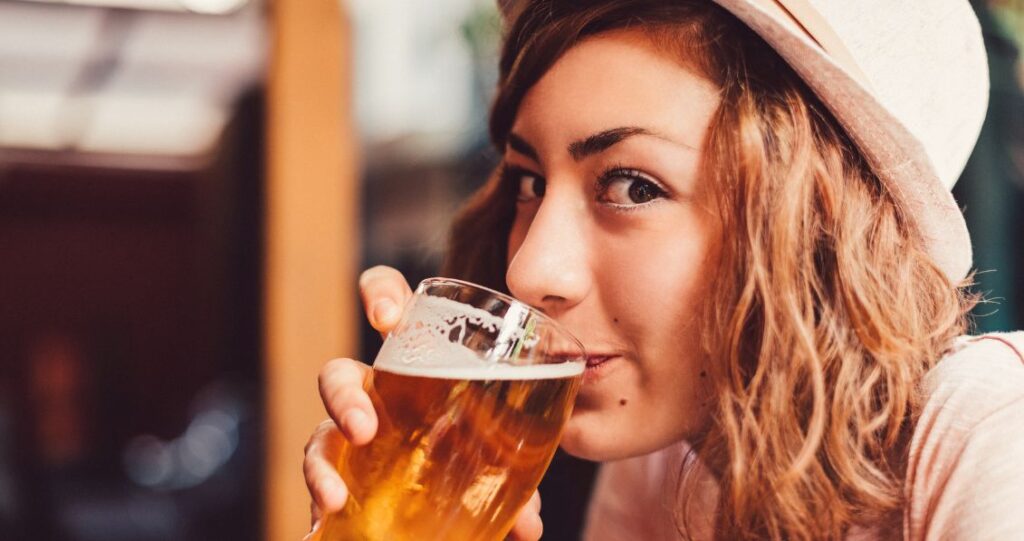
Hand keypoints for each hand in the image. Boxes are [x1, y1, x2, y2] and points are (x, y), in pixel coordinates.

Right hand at [303, 266, 543, 539]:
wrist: (462, 497)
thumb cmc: (484, 446)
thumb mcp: (505, 449)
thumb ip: (518, 476)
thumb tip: (530, 526)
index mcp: (415, 360)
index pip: (387, 302)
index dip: (379, 295)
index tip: (386, 319)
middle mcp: (376, 395)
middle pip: (338, 376)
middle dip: (343, 396)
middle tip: (364, 428)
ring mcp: (354, 441)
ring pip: (320, 439)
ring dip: (319, 466)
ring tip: (334, 497)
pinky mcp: (346, 484)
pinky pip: (322, 493)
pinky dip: (321, 513)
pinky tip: (322, 528)